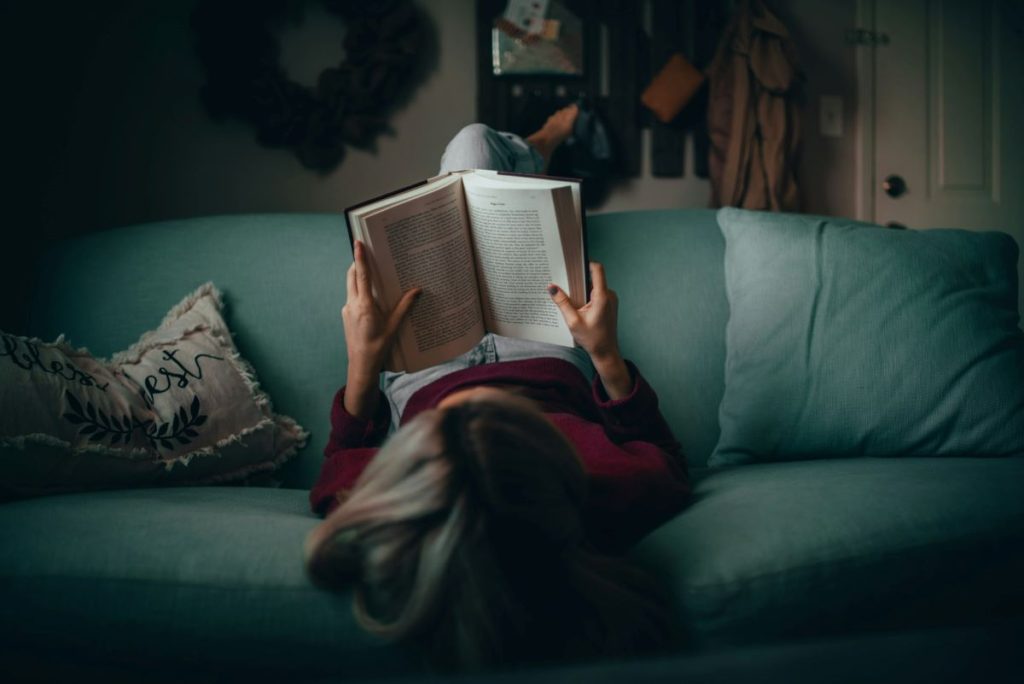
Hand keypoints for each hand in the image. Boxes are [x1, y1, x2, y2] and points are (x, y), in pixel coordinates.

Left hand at [342, 241, 419, 415]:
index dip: (360, 257)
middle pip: (352, 276)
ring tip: (371, 272)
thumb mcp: (394, 327)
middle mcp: (352, 304)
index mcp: (364, 305)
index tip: (358, 243)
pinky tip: (371, 295)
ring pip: (350, 286)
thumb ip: (404, 306)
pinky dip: (359, 290)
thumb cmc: (378, 347)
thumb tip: (417, 291)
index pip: (361, 275)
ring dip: (358, 276)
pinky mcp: (346, 315)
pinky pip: (352, 297)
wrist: (361, 365)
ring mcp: (347, 310)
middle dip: (358, 263)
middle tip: (366, 252)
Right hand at [548, 262, 632, 398]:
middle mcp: (609, 295)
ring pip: (594, 286)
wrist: (606, 352)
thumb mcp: (573, 321)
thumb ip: (562, 302)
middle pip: (593, 277)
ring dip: (581, 289)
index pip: (597, 269)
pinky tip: (576, 306)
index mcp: (602, 297)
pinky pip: (596, 294)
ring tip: (569, 297)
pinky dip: (586, 296)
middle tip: (564, 281)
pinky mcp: (609, 304)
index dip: (585, 262)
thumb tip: (551, 287)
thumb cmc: (592, 339)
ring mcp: (610, 300)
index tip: (573, 262)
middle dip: (578, 279)